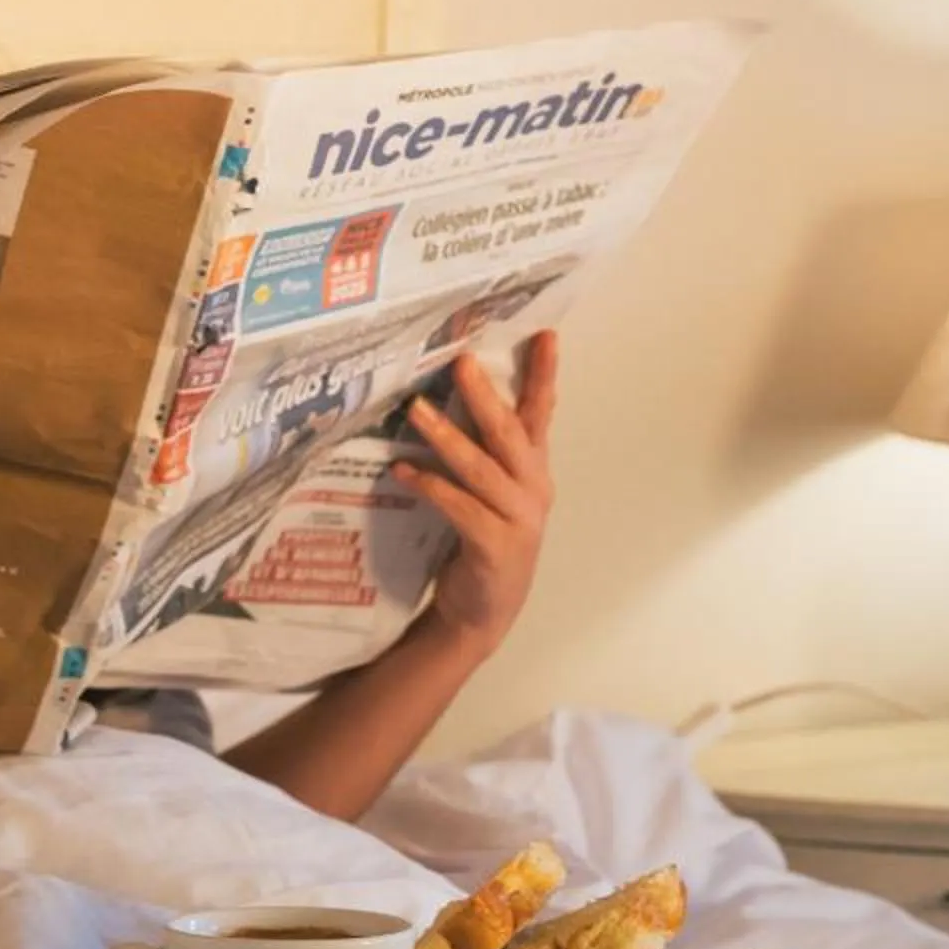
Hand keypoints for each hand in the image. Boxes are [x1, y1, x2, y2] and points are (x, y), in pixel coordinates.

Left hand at [391, 332, 557, 660]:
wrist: (482, 613)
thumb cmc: (482, 540)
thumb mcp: (491, 490)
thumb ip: (484, 450)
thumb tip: (447, 395)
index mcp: (534, 470)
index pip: (541, 414)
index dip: (543, 376)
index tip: (545, 336)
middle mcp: (533, 489)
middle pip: (511, 434)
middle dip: (487, 396)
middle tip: (462, 361)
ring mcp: (518, 520)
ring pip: (482, 469)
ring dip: (447, 438)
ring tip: (418, 410)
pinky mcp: (494, 548)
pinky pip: (459, 508)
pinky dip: (431, 486)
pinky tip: (402, 470)